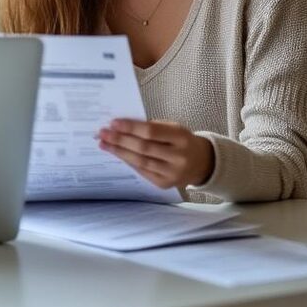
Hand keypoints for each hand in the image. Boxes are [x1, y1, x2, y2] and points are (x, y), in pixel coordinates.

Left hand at [97, 119, 214, 189]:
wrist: (203, 163)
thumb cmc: (182, 141)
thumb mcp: (174, 128)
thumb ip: (153, 127)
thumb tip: (123, 126)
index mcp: (181, 137)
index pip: (151, 132)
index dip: (130, 128)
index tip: (113, 123)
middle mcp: (178, 157)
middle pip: (143, 148)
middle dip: (120, 140)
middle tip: (102, 133)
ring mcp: (172, 173)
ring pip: (140, 162)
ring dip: (119, 152)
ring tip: (104, 144)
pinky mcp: (165, 184)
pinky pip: (142, 171)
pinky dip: (128, 162)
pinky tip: (117, 154)